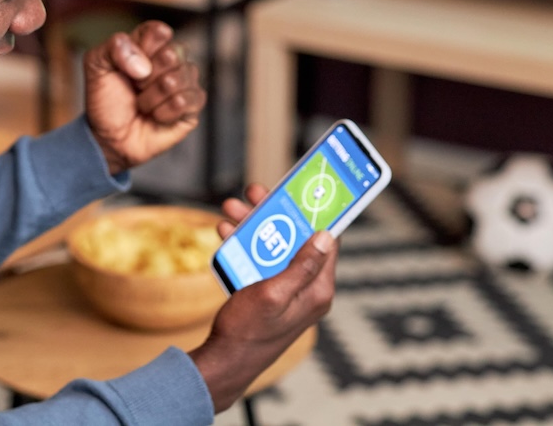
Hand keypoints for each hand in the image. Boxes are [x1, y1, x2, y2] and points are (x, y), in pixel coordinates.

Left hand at [82, 20, 205, 175]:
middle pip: (173, 54)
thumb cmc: (105, 99)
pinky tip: (156, 116)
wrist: (108, 136)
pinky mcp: (192, 107)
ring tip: (142, 104)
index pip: (159, 31)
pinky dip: (164, 112)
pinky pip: (187, 100)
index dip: (143, 49)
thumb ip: (114, 48)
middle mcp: (172, 60)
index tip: (128, 66)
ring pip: (179, 79)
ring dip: (152, 97)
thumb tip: (144, 65)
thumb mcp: (96, 65)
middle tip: (135, 87)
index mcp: (150, 44)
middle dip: (146, 77)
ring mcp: (185, 82)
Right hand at [190, 185, 338, 412]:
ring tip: (231, 209)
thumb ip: (302, 265)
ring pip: (275, 246)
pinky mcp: (270, 293)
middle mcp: (307, 288)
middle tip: (254, 193)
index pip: (328, 241)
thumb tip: (327, 236)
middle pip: (296, 238)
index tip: (304, 191)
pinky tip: (226, 233)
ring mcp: (288, 290)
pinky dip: (245, 245)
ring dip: (253, 225)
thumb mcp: (274, 293)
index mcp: (318, 290)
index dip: (316, 213)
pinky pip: (261, 260)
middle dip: (273, 213)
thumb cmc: (248, 332)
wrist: (224, 361)